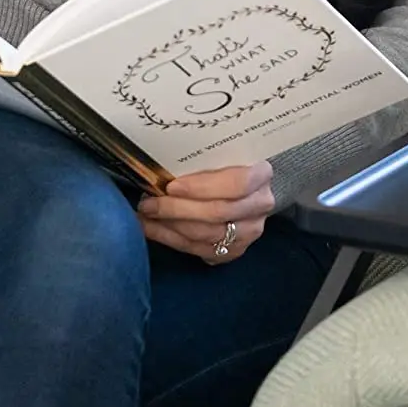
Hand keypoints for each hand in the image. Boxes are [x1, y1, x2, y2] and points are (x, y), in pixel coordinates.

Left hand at [137, 161, 274, 264]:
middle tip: (148, 203)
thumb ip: (202, 161)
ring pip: (206, 235)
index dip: (202, 187)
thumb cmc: (227, 165)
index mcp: (261, 175)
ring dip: (170, 226)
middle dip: (177, 209)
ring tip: (146, 216)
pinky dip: (172, 240)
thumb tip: (161, 166)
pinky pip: (199, 250)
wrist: (246, 189)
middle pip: (217, 212)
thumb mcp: (222, 155)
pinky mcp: (235, 251)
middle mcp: (260, 206)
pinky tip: (153, 229)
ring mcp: (250, 232)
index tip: (172, 185)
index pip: (235, 184)